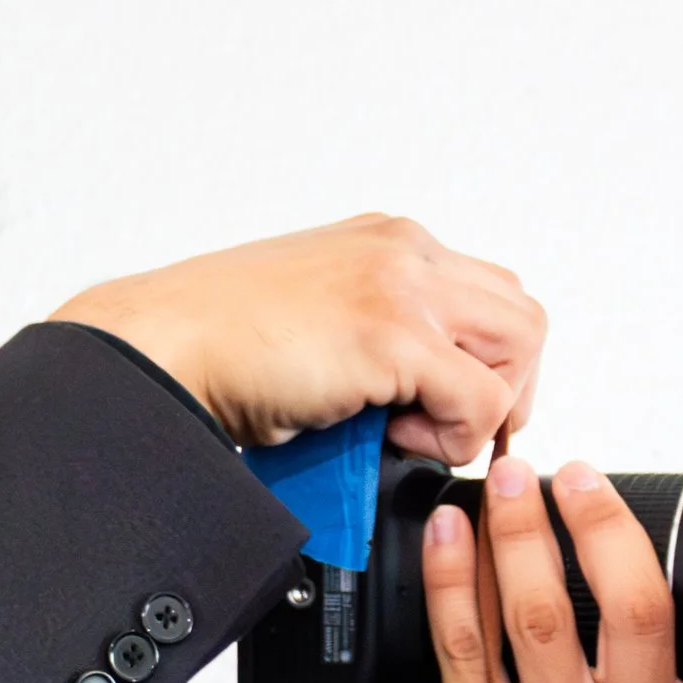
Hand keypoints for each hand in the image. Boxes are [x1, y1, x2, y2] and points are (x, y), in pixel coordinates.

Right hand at [57, 214, 543, 460]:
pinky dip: (452, 436)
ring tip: (416, 432)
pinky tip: (393, 439)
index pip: (489, 295)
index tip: (451, 409)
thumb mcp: (318, 320)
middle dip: (504, 387)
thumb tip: (412, 400)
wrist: (161, 345)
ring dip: (482, 407)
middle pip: (521, 316)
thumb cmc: (216, 344)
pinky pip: (480, 398)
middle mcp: (405, 252)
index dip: (486, 363)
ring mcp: (404, 286)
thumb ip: (375, 339)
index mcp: (387, 244)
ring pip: (519, 347)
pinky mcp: (394, 334)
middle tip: (451, 430)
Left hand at [378, 460, 682, 682]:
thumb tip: (635, 546)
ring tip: (509, 485)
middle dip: (605, 526)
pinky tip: (450, 535)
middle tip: (577, 476)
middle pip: (641, 617)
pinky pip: (467, 645)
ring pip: (542, 619)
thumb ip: (656, 675)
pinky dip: (455, 577)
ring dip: (521, 533)